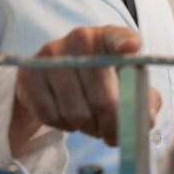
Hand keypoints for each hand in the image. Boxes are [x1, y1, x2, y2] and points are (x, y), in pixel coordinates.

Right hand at [10, 26, 161, 156]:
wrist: (57, 75)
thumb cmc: (103, 79)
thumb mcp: (128, 82)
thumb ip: (144, 98)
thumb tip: (144, 119)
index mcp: (109, 37)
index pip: (117, 37)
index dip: (124, 43)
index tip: (131, 48)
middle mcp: (80, 39)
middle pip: (102, 98)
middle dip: (113, 126)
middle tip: (116, 137)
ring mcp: (51, 55)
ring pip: (77, 113)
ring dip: (90, 128)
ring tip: (95, 125)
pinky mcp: (30, 74)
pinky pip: (51, 116)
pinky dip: (66, 126)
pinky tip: (71, 118)